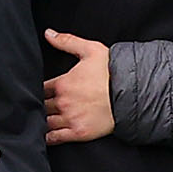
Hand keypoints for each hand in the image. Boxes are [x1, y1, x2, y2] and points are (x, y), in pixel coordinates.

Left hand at [41, 29, 113, 144]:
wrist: (133, 94)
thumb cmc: (113, 71)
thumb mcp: (91, 50)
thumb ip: (67, 41)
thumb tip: (48, 33)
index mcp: (62, 83)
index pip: (41, 88)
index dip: (39, 90)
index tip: (40, 92)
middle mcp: (63, 102)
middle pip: (42, 105)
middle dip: (40, 105)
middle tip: (38, 106)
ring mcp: (70, 118)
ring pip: (45, 122)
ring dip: (42, 120)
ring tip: (39, 121)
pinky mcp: (78, 133)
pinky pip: (55, 138)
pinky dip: (47, 137)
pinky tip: (44, 136)